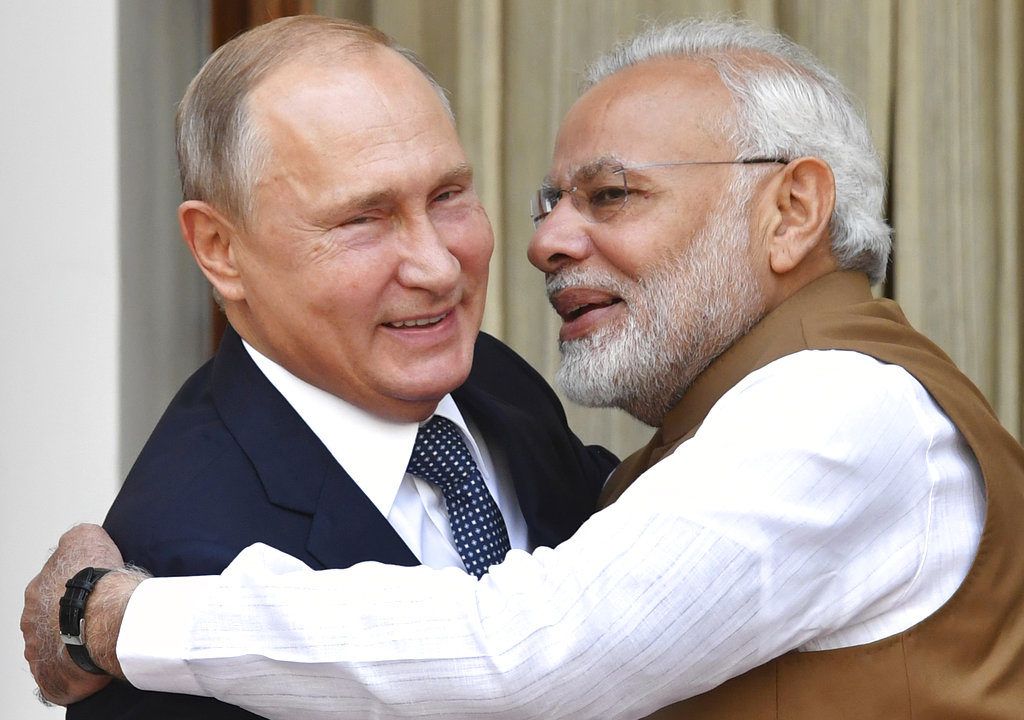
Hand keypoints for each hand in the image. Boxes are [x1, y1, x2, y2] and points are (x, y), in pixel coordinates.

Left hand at [22, 523, 122, 704]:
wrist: (104, 619)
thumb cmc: (98, 583)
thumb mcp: (86, 538)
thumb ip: (77, 538)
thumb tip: (78, 540)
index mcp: (37, 591)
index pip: (51, 589)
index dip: (74, 589)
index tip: (93, 592)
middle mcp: (30, 620)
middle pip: (48, 619)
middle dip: (67, 618)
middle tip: (96, 616)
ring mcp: (37, 650)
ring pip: (53, 646)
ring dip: (70, 643)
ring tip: (97, 640)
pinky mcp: (50, 676)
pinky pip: (60, 674)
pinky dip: (74, 668)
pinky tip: (92, 661)